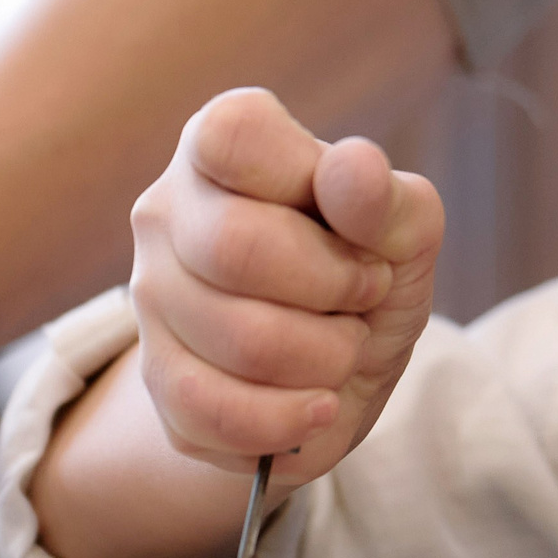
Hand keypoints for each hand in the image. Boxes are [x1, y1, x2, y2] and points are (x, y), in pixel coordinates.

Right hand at [128, 87, 441, 482]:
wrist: (340, 372)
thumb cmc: (368, 273)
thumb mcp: (406, 232)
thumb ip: (386, 199)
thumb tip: (351, 167)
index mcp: (218, 145)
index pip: (233, 138)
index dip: (314, 191)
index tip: (356, 229)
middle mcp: (167, 212)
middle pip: (236, 248)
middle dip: (333, 287)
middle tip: (361, 296)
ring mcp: (151, 298)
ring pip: (239, 339)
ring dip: (326, 358)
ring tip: (339, 348)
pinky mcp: (156, 381)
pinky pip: (214, 411)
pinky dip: (291, 419)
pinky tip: (318, 405)